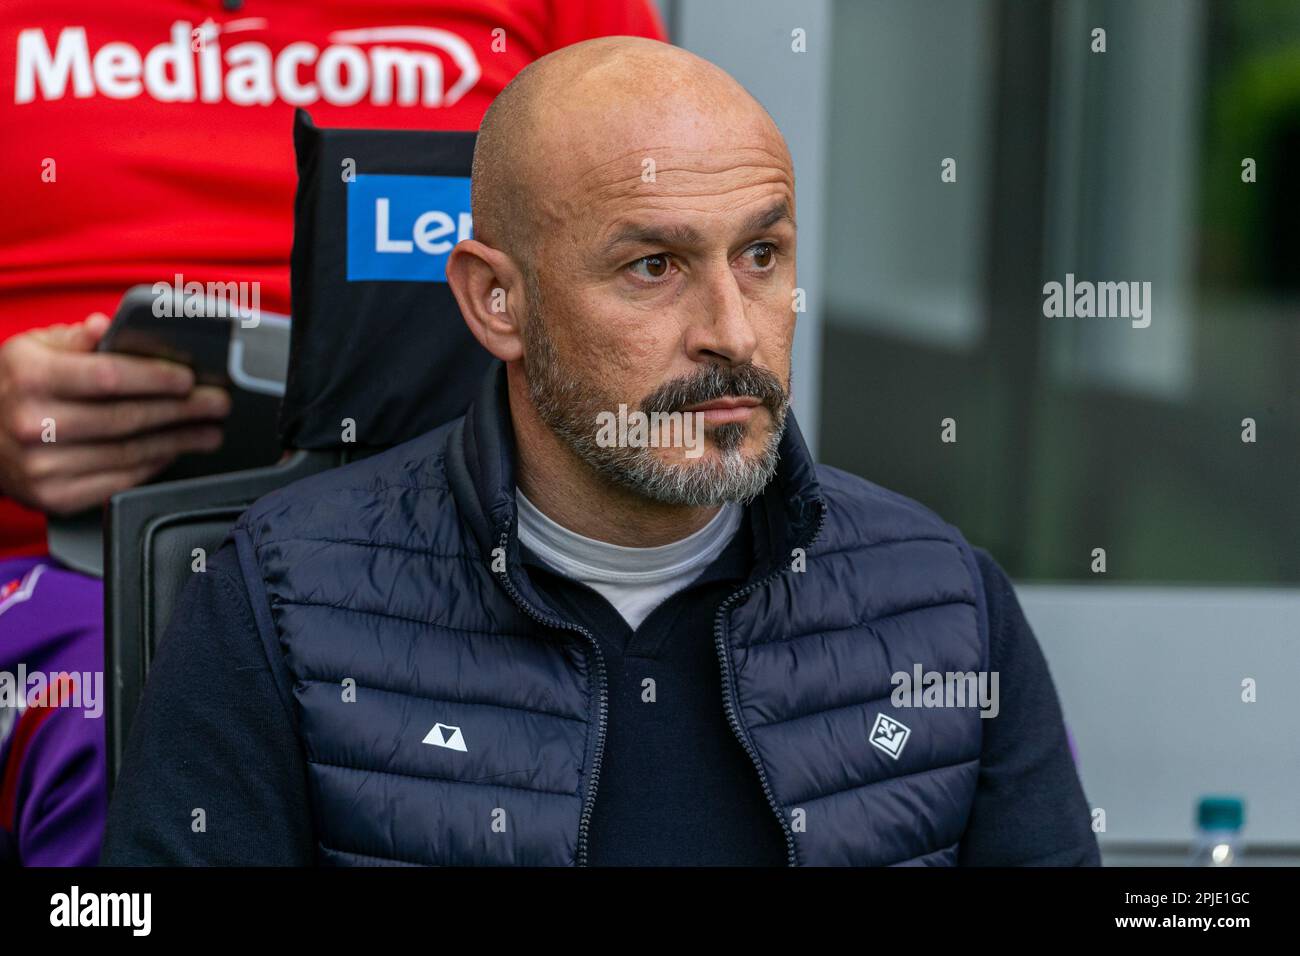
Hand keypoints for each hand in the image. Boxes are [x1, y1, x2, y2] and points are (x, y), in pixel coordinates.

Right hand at [0, 313, 230, 515]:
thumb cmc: (11, 387)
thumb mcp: (31, 349)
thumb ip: (77, 338)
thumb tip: (111, 326)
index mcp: (31, 378)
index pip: (108, 377)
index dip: (155, 379)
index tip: (190, 379)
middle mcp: (34, 424)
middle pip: (127, 419)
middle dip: (182, 411)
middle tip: (217, 404)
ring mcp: (43, 467)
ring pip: (129, 454)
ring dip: (179, 442)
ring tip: (209, 430)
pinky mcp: (54, 497)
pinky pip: (119, 482)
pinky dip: (154, 466)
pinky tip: (175, 452)